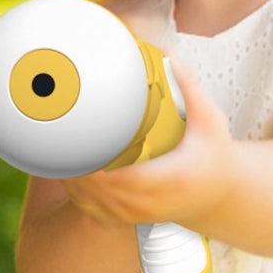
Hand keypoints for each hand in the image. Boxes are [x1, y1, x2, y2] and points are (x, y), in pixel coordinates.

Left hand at [62, 59, 235, 230]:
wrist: (218, 194)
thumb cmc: (213, 153)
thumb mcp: (210, 119)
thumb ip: (190, 88)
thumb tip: (167, 54)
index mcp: (170, 179)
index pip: (123, 177)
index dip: (94, 162)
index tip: (77, 138)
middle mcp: (149, 203)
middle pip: (97, 188)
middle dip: (74, 163)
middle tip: (56, 131)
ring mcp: (135, 215)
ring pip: (89, 199)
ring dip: (70, 174)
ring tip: (54, 144)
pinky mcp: (126, 218)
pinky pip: (90, 207)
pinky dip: (75, 187)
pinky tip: (64, 166)